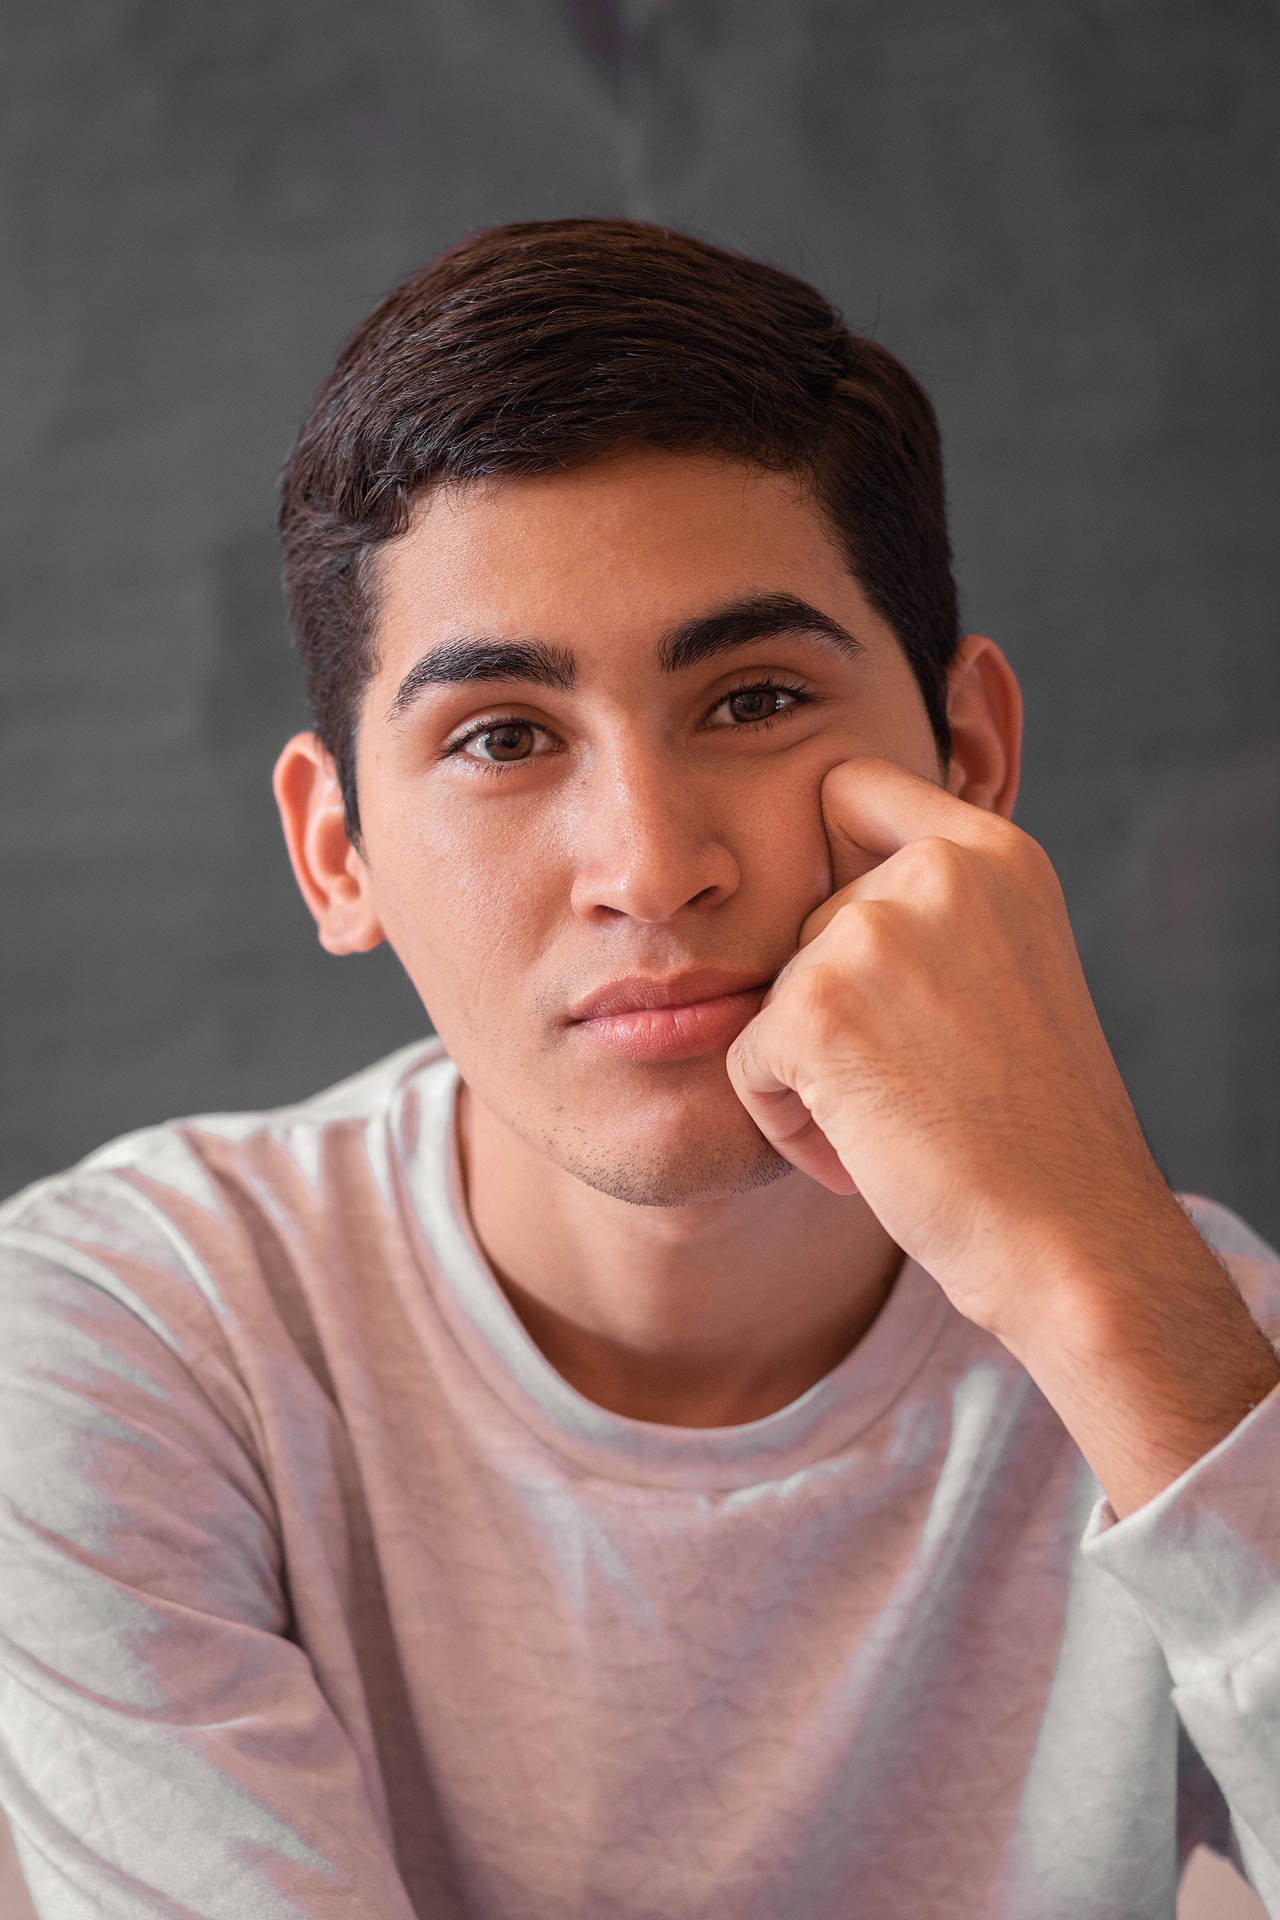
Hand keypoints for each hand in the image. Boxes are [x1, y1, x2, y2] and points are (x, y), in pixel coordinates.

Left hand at [726, 757, 1188, 1344]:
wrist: (1070, 1236)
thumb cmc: (1036, 1128)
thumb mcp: (1008, 970)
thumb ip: (928, 912)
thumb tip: (809, 890)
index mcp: (993, 853)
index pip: (848, 788)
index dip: (826, 860)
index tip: (862, 955)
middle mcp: (935, 872)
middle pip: (804, 917)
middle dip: (831, 1008)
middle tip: (912, 1087)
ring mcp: (871, 934)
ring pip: (772, 992)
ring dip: (810, 1072)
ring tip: (896, 1125)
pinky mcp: (812, 1008)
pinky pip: (746, 1059)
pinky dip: (785, 1122)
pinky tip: (864, 1158)